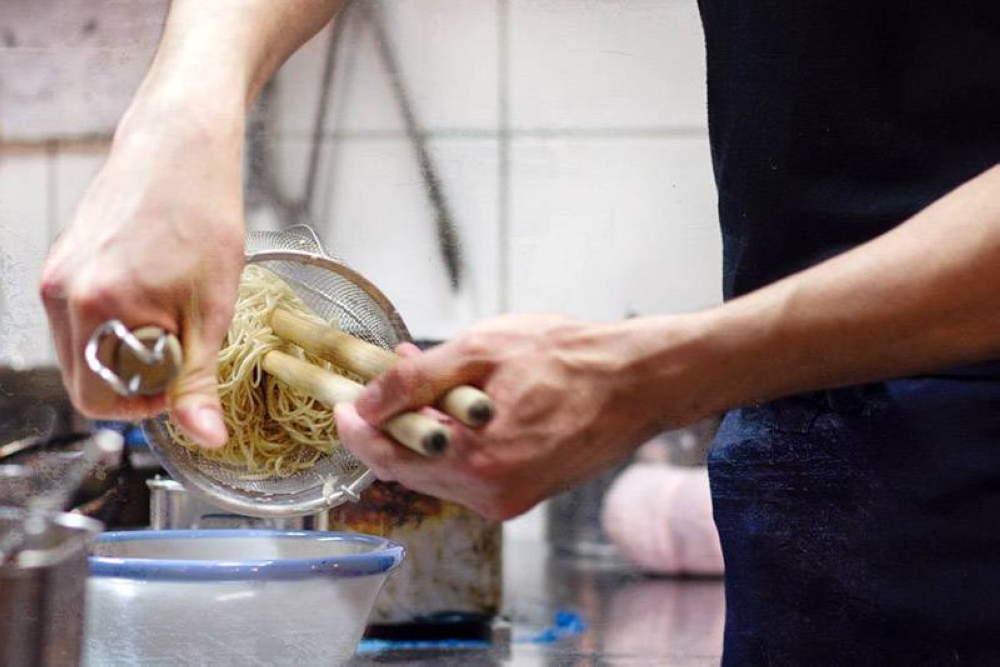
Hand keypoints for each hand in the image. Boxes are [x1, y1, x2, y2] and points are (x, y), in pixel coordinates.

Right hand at [40, 103, 244, 447]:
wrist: (180, 145)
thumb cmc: (203, 215)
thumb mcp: (212, 309)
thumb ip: (199, 380)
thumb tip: (205, 437)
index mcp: (96, 308)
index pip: (99, 400)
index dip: (147, 405)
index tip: (182, 382)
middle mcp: (61, 293)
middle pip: (83, 379)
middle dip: (134, 381)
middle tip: (182, 351)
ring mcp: (55, 275)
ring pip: (80, 351)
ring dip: (124, 353)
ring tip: (171, 319)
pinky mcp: (60, 261)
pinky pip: (78, 320)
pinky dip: (113, 326)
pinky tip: (152, 299)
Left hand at [335, 313, 703, 519]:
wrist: (636, 381)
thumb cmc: (569, 359)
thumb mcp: (481, 350)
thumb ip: (415, 380)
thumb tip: (365, 403)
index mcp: (476, 464)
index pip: (388, 459)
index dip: (356, 431)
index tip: (340, 405)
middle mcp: (490, 495)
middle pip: (410, 469)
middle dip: (389, 425)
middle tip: (382, 382)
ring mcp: (508, 498)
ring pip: (439, 469)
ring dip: (422, 428)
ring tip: (425, 379)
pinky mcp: (524, 493)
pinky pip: (469, 470)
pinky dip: (453, 438)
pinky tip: (458, 401)